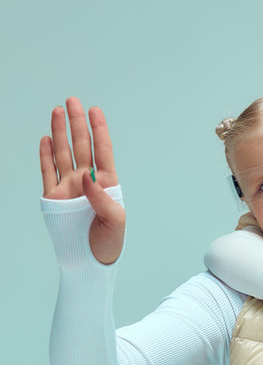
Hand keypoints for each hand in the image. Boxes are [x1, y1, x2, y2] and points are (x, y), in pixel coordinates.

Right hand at [39, 98, 124, 264]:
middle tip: (73, 101)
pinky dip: (45, 155)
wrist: (88, 263)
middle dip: (77, 123)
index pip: (102, 151)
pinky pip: (47, 171)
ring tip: (57, 111)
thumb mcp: (115, 221)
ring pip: (63, 153)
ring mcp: (68, 188)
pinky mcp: (53, 197)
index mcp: (106, 185)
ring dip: (60, 133)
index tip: (95, 111)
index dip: (99, 130)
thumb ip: (102, 197)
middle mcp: (86, 182)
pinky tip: (45, 139)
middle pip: (81, 146)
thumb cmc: (108, 244)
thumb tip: (86, 176)